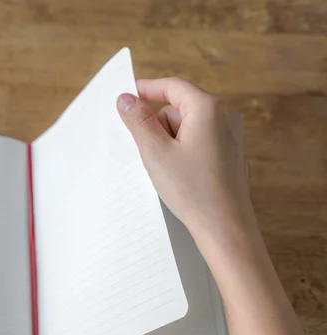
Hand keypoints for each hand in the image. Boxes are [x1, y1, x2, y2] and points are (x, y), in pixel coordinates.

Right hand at [116, 77, 254, 236]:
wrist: (225, 227)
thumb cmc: (193, 190)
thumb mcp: (155, 152)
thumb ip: (138, 121)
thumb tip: (126, 99)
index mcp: (208, 109)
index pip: (173, 86)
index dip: (147, 88)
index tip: (128, 95)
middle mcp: (225, 117)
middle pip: (179, 107)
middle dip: (159, 124)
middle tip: (148, 149)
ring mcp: (230, 136)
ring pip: (188, 125)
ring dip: (170, 140)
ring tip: (167, 168)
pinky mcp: (229, 153)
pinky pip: (199, 140)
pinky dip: (183, 150)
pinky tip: (179, 174)